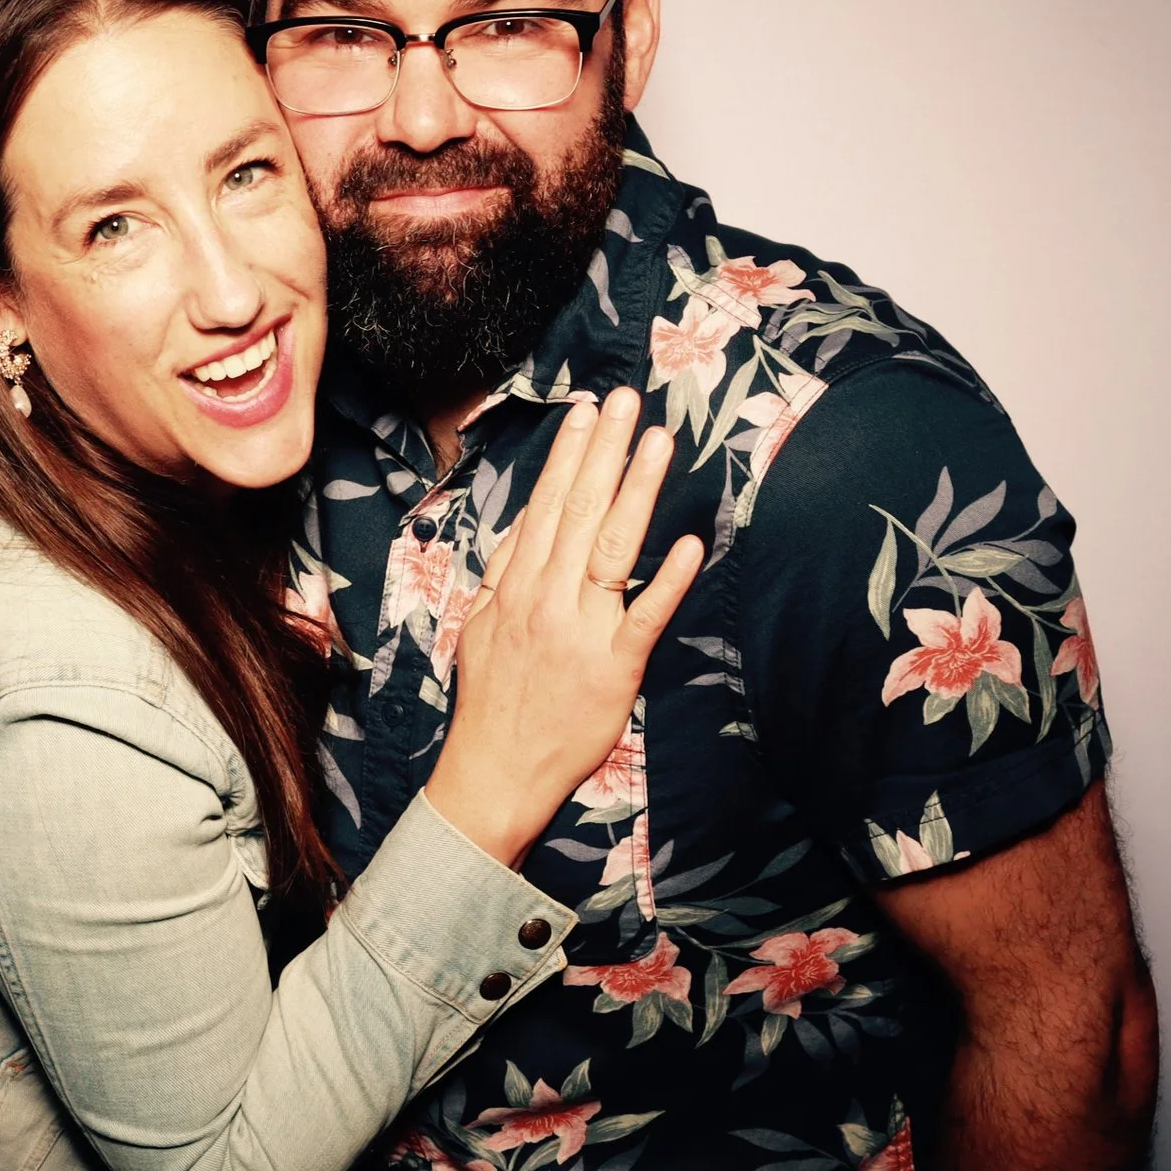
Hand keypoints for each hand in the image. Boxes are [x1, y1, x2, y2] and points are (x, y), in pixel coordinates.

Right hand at [423, 386, 704, 867]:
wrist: (493, 770)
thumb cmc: (492, 699)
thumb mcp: (483, 625)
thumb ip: (507, 573)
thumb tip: (528, 526)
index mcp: (516, 587)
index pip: (545, 506)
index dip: (567, 455)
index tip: (586, 411)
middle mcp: (546, 599)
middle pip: (577, 511)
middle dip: (603, 451)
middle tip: (626, 399)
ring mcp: (579, 632)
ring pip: (609, 548)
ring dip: (634, 490)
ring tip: (656, 441)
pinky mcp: (612, 669)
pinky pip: (643, 618)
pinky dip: (665, 580)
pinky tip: (687, 542)